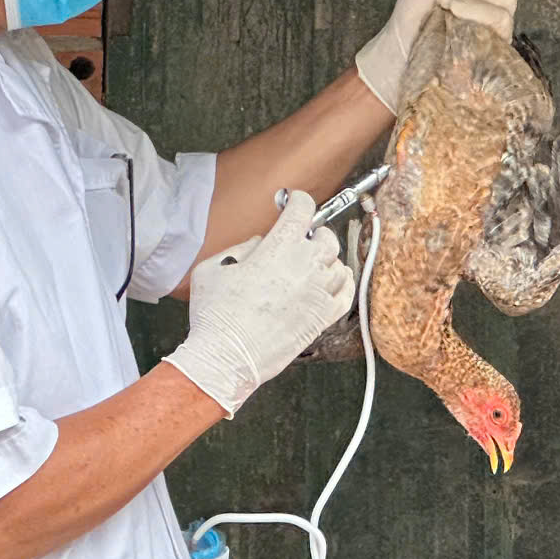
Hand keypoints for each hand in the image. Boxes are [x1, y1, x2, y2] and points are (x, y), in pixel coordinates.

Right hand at [162, 193, 353, 416]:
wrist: (228, 358)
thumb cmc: (216, 315)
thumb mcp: (213, 267)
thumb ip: (242, 247)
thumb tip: (261, 243)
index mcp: (278, 248)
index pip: (302, 209)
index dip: (297, 200)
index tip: (293, 202)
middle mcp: (305, 267)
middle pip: (326, 237)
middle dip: (313, 233)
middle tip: (300, 240)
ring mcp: (318, 293)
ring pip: (338, 264)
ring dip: (326, 260)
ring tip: (310, 265)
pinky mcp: (323, 318)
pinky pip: (347, 293)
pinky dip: (343, 282)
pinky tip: (334, 280)